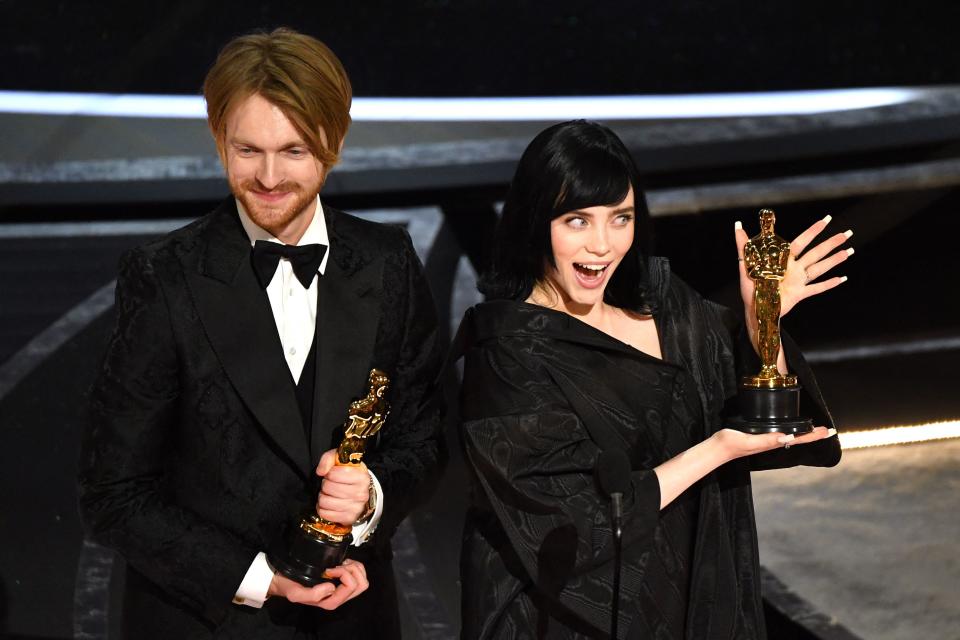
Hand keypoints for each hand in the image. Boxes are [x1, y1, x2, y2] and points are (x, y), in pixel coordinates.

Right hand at [267, 559, 367, 609]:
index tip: (328, 569)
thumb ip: (313, 595)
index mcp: (331, 601)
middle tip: (337, 565)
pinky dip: (353, 564)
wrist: (286, 582)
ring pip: (362, 579)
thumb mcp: (296, 594)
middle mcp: (339, 596)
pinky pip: (358, 573)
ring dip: (353, 567)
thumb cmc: (292, 587)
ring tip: (339, 564)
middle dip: (352, 570)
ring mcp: (342, 588)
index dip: (343, 574)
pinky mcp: (343, 580)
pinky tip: (340, 563)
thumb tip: (331, 587)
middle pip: (362, 584)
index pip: (351, 586)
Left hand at [315, 449, 370, 524]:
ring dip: (323, 497)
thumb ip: (329, 458)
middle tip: (331, 485)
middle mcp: (361, 493)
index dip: (329, 473)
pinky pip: (325, 513)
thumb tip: (320, 471)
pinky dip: (322, 509)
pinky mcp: (349, 518)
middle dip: (326, 485)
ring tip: (330, 494)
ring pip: (324, 501)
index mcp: (361, 477)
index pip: (334, 474)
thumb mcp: (341, 461)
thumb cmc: (349, 475)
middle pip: (328, 487)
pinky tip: (329, 504)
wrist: (360, 493)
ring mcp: (356, 508)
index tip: (333, 474)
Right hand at [713, 426, 835, 461]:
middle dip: (812, 434)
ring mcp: (766, 440)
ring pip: (790, 435)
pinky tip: (789, 429)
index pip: (798, 439)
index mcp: (773, 443)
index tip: (827, 431)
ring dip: (803, 432)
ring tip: (814, 429)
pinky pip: (780, 433)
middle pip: (798, 438)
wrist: (718, 448)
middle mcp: (772, 442)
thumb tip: (787, 437)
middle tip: (827, 430)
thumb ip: (766, 440)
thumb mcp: (748, 441)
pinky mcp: (759, 435)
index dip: (813, 435)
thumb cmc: (731, 444)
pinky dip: (790, 430)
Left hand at [735, 215, 851, 320]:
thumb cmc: (749, 287)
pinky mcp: (800, 294)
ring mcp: (798, 281)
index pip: (801, 242)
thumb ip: (743, 245)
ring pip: (820, 268)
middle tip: (847, 233)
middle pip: (816, 253)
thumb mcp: (745, 264)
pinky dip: (830, 284)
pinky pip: (817, 288)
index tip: (826, 219)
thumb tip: (737, 225)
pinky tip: (843, 278)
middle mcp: (794, 268)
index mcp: (783, 260)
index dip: (813, 231)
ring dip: (835, 260)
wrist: (754, 310)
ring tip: (849, 251)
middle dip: (831, 243)